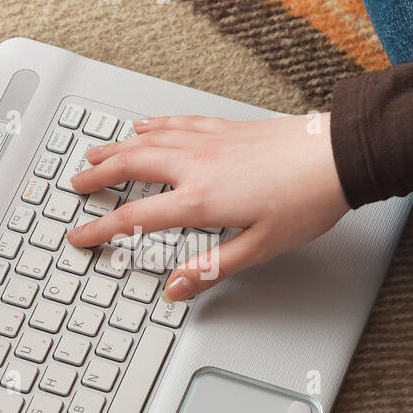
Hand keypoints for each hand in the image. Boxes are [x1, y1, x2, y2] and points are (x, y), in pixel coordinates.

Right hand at [65, 114, 348, 300]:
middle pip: (132, 168)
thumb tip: (176, 289)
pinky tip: (144, 126)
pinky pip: (178, 124)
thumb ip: (212, 267)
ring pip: (149, 141)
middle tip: (74, 185)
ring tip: (95, 154)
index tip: (80, 238)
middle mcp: (197, 166)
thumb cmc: (307, 201)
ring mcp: (210, 142)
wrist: (338, 156)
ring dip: (117, 148)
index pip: (136, 217)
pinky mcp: (226, 128)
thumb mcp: (260, 247)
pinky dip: (154, 126)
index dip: (102, 230)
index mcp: (201, 199)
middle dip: (98, 177)